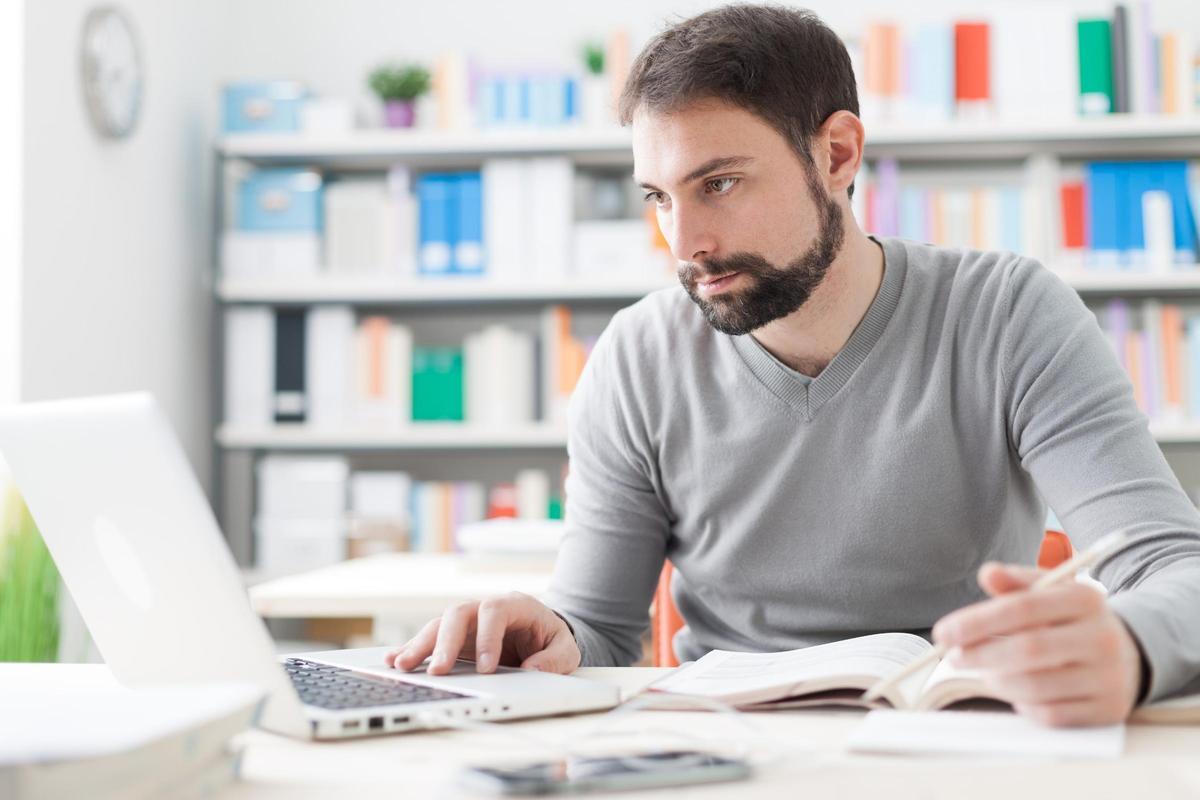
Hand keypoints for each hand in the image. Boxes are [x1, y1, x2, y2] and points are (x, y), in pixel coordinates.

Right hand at [384, 592, 580, 675]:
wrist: (542, 632)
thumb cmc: (550, 638)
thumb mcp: (565, 648)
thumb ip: (555, 659)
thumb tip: (533, 670)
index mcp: (514, 605)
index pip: (494, 611)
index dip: (487, 637)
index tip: (486, 669)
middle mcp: (484, 608)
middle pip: (457, 614)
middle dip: (445, 642)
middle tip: (437, 671)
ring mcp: (466, 621)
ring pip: (438, 625)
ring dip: (420, 645)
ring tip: (403, 666)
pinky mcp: (454, 636)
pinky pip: (429, 638)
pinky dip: (411, 648)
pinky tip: (394, 659)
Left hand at [931, 562, 1143, 726]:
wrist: (1127, 653)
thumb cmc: (1073, 619)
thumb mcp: (1051, 591)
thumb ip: (1016, 583)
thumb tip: (987, 573)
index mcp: (1086, 599)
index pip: (1023, 608)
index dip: (977, 622)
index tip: (944, 632)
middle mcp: (1101, 638)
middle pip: (1029, 650)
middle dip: (981, 655)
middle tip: (955, 657)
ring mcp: (1108, 677)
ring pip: (1036, 687)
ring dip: (999, 682)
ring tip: (987, 673)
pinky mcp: (1107, 711)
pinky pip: (1051, 715)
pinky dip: (1024, 705)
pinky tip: (1018, 693)